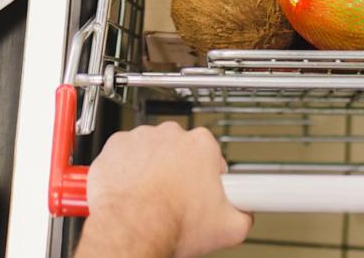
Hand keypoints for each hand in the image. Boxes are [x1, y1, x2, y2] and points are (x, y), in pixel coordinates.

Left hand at [76, 122, 251, 257]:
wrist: (132, 229)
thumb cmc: (172, 224)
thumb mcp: (229, 228)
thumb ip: (245, 214)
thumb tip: (247, 212)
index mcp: (202, 145)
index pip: (212, 155)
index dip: (209, 176)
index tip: (204, 190)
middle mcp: (171, 134)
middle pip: (180, 151)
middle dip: (180, 171)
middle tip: (177, 199)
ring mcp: (141, 137)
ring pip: (151, 150)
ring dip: (152, 168)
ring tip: (152, 197)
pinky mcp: (116, 145)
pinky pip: (124, 154)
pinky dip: (126, 168)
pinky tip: (132, 189)